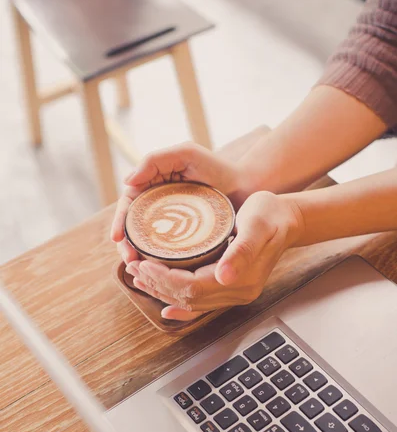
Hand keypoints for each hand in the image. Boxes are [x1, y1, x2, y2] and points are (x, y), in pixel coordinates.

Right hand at [110, 142, 255, 267]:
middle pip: (134, 230)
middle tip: (129, 260)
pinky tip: (158, 276)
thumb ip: (155, 160)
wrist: (249, 187)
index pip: (129, 206)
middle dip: (127, 246)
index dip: (120, 222)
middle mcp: (159, 209)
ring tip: (139, 270)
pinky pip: (169, 256)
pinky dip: (160, 267)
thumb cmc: (218, 167)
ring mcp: (173, 227)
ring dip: (140, 259)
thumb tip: (127, 181)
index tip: (117, 237)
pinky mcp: (187, 242)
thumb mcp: (186, 154)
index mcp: (153, 188)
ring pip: (148, 245)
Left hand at [129, 191, 304, 319]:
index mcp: (241, 280)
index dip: (165, 279)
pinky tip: (165, 306)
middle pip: (188, 298)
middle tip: (134, 266)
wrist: (287, 219)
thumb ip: (242, 250)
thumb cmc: (271, 215)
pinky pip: (201, 302)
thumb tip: (223, 276)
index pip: (193, 288)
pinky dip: (180, 305)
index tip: (144, 263)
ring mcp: (234, 293)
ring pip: (191, 302)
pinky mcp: (230, 287)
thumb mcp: (257, 224)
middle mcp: (237, 292)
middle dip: (158, 285)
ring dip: (163, 292)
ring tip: (140, 277)